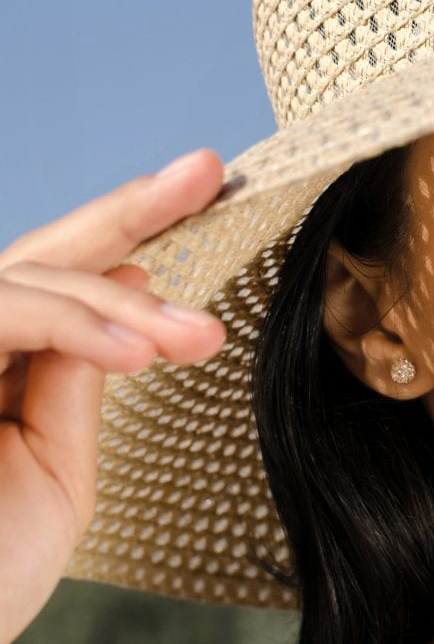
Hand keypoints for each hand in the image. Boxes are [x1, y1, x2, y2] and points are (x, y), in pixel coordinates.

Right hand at [0, 149, 227, 643]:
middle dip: (125, 209)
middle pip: (41, 256)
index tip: (200, 183)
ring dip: (114, 304)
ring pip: (23, 281)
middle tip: (200, 175)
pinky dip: (67, 325)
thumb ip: (76, 379)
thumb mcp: (58, 468)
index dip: (128, 227)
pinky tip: (131, 350)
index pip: (63, 281)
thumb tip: (124, 287)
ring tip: (190, 338)